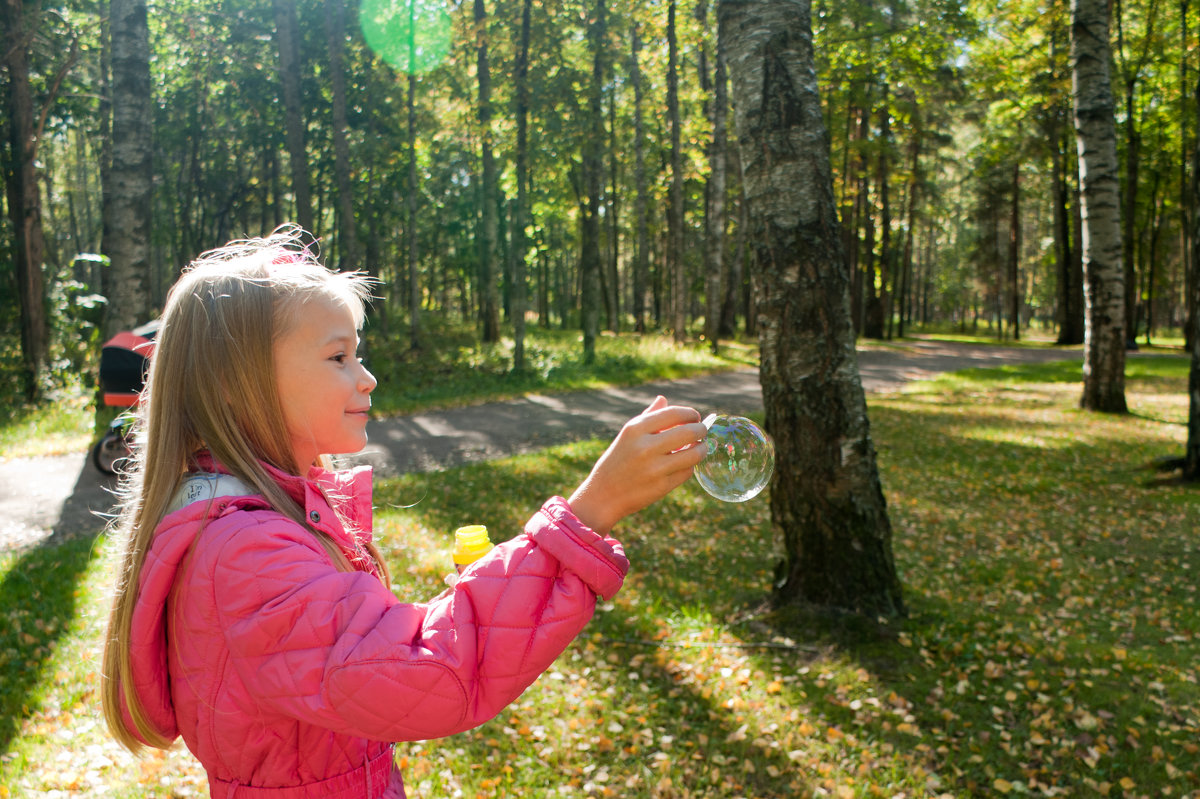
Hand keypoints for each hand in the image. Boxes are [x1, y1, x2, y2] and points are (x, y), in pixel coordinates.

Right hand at [568, 396, 707, 534]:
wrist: (603, 495)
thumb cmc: (618, 461)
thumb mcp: (627, 435)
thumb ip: (647, 416)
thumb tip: (663, 399)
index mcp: (635, 429)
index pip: (674, 413)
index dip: (690, 414)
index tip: (694, 417)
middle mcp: (645, 447)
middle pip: (689, 432)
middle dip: (701, 430)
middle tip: (702, 431)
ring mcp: (654, 468)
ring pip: (694, 454)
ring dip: (702, 449)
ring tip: (700, 447)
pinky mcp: (662, 486)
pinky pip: (687, 472)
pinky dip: (690, 466)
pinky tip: (685, 464)